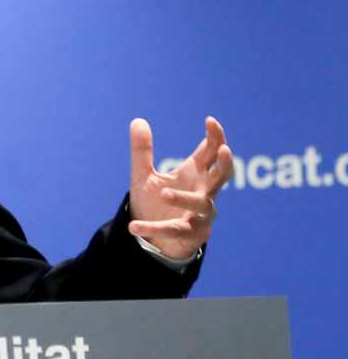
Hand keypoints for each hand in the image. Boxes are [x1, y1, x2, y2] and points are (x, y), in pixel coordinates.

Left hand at [127, 116, 231, 259]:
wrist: (152, 238)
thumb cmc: (155, 203)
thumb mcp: (145, 176)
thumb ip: (142, 151)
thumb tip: (137, 120)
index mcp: (194, 174)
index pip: (211, 153)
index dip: (215, 138)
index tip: (210, 121)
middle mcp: (203, 192)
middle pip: (222, 177)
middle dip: (225, 164)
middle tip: (224, 150)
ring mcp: (200, 215)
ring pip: (202, 204)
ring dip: (183, 198)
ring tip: (163, 193)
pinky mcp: (189, 235)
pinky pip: (173, 230)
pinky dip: (153, 228)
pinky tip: (134, 226)